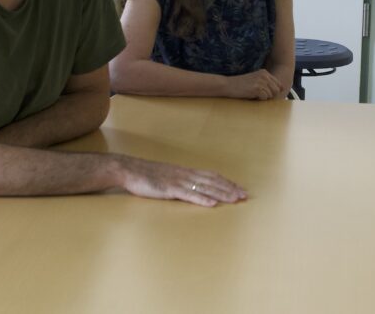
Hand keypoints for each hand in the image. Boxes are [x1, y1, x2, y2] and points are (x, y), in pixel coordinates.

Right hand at [114, 155, 247, 206]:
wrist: (130, 170)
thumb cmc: (147, 175)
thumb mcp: (168, 177)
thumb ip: (181, 182)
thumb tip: (193, 188)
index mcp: (186, 172)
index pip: (212, 176)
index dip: (227, 183)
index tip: (240, 189)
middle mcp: (186, 175)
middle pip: (213, 181)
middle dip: (230, 189)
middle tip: (244, 196)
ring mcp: (178, 181)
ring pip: (205, 188)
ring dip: (221, 194)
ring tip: (234, 199)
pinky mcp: (170, 189)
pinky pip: (188, 195)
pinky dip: (202, 199)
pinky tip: (212, 204)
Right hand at [225, 69, 283, 99]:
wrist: (228, 85)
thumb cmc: (241, 85)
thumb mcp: (255, 80)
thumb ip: (267, 83)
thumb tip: (282, 88)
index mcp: (264, 72)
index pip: (278, 84)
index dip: (273, 91)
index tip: (264, 93)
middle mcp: (264, 75)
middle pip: (276, 90)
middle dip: (269, 95)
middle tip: (258, 94)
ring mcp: (261, 81)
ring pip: (271, 95)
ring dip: (263, 97)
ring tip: (254, 94)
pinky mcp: (257, 88)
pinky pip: (265, 98)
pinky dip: (259, 99)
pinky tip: (251, 95)